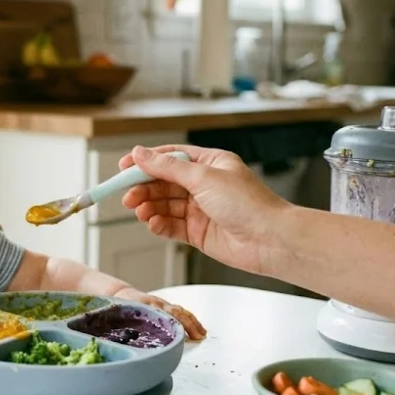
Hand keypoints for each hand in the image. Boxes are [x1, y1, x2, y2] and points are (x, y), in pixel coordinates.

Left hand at [114, 287, 205, 339]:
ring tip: (202, 334)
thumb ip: (128, 330)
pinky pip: (181, 311)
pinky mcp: (166, 305)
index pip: (162, 316)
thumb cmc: (122, 310)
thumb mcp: (123, 320)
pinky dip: (191, 319)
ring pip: (181, 311)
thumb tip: (129, 342)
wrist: (123, 296)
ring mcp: (163, 304)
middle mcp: (157, 304)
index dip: (173, 325)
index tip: (181, 337)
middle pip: (176, 313)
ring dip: (193, 322)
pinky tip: (198, 329)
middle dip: (188, 325)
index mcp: (145, 307)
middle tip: (197, 337)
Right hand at [119, 144, 291, 275]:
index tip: (124, 168)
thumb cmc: (249, 204)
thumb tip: (141, 154)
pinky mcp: (199, 232)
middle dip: (144, 188)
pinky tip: (153, 223)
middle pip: (164, 183)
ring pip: (166, 205)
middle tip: (128, 196)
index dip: (146, 162)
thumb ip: (167, 168)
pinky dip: (159, 224)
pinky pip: (172, 226)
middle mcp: (205, 185)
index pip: (170, 158)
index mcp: (210, 164)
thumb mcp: (203, 177)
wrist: (270, 240)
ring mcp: (201, 209)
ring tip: (140, 211)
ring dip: (150, 207)